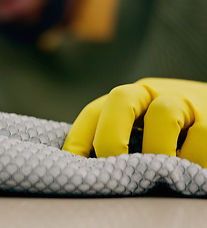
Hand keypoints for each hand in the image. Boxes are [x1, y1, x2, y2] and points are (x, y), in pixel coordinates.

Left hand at [62, 78, 206, 166]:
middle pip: (121, 99)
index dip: (77, 138)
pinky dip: (192, 158)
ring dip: (155, 148)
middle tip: (112, 167)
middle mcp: (152, 94)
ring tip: (156, 172)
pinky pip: (201, 137)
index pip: (93, 112)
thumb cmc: (172, 127)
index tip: (71, 164)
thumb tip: (86, 166)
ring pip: (163, 114)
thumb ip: (119, 137)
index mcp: (128, 98)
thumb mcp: (142, 125)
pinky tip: (185, 169)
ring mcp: (184, 102)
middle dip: (109, 137)